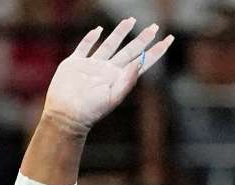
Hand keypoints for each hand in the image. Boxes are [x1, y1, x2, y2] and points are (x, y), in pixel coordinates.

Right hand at [42, 18, 173, 131]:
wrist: (66, 115)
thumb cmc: (90, 111)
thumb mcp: (113, 98)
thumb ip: (127, 80)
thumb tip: (139, 61)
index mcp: (118, 78)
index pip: (142, 61)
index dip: (155, 51)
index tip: (168, 39)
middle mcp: (108, 71)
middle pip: (129, 50)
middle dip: (142, 39)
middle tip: (154, 26)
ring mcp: (91, 66)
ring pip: (109, 45)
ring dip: (120, 32)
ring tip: (130, 20)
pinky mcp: (75, 63)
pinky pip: (84, 46)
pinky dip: (91, 38)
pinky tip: (98, 30)